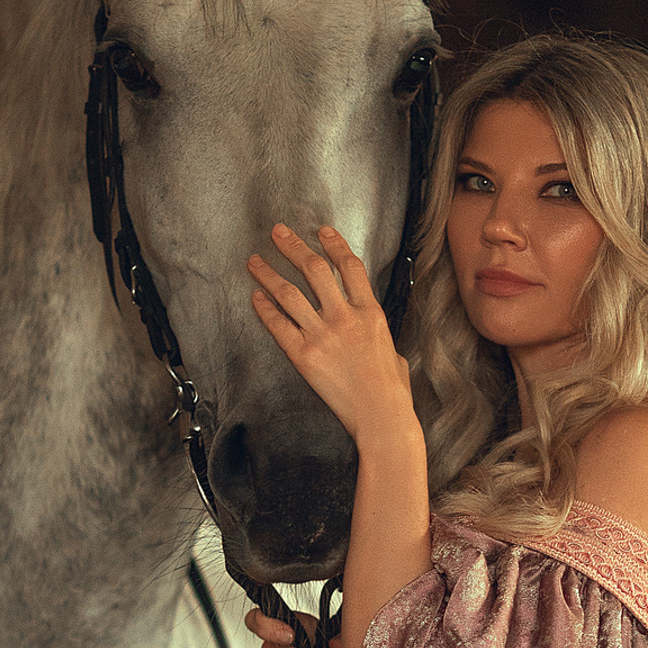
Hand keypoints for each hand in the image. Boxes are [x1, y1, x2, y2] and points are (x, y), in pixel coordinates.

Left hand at [248, 225, 417, 445]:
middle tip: (278, 233)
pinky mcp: (304, 356)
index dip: (333, 243)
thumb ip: (375, 332)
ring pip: (289, 293)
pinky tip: (257, 296)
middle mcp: (345, 317)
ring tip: (255, 261)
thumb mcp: (392, 349)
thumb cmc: (391, 390)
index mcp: (370, 312)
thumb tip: (367, 329)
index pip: (349, 265)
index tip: (320, 231)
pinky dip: (265, 308)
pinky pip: (278, 325)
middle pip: (315, 269)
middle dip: (293, 247)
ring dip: (269, 273)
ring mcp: (323, 336)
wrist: (381, 416)